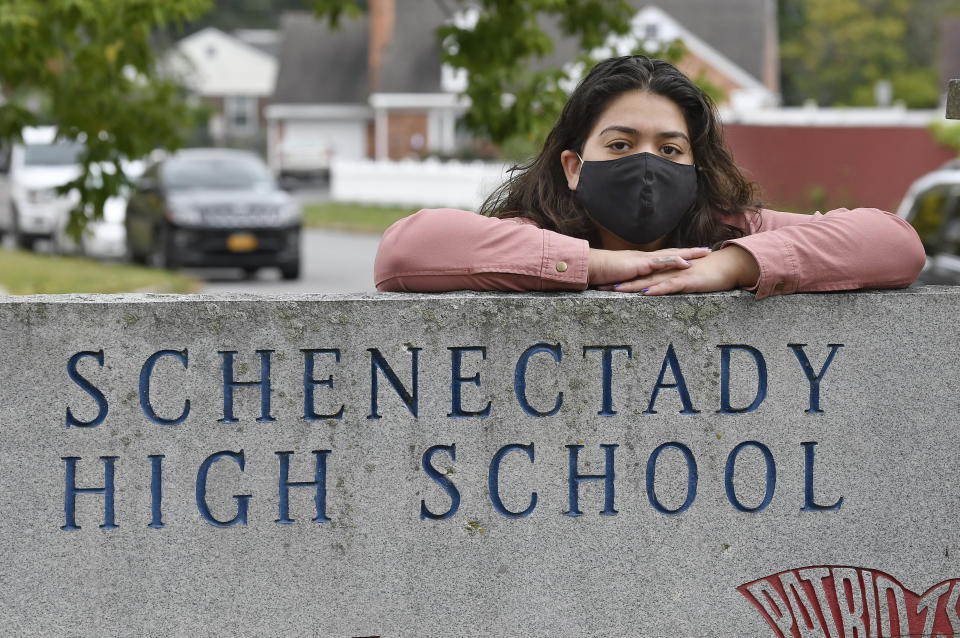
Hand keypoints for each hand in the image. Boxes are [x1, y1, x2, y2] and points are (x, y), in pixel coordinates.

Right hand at [588, 246, 711, 285]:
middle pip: (672, 252)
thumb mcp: (619, 278)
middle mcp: (645, 258)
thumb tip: (634, 287)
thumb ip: (628, 281)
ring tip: (704, 252)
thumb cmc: (601, 273)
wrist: (592, 267)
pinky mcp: (640, 265)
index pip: (663, 257)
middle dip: (690, 251)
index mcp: (641, 261)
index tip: (692, 255)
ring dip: (688, 253)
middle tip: (707, 250)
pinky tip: (686, 262)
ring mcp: (643, 260)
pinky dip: (674, 262)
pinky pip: (660, 262)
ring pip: (670, 254)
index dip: (678, 255)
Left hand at [597, 245, 759, 294]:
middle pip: (639, 278)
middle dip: (620, 282)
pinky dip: (657, 289)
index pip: (639, 277)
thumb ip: (669, 285)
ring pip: (651, 281)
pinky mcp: (687, 281)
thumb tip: (655, 293)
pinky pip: (670, 285)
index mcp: (664, 272)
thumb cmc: (706, 275)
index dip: (622, 279)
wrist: (726, 267)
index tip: (604, 284)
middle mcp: (667, 272)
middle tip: (601, 286)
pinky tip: (646, 292)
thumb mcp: (683, 281)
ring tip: (615, 289)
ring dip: (633, 285)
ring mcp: (676, 275)